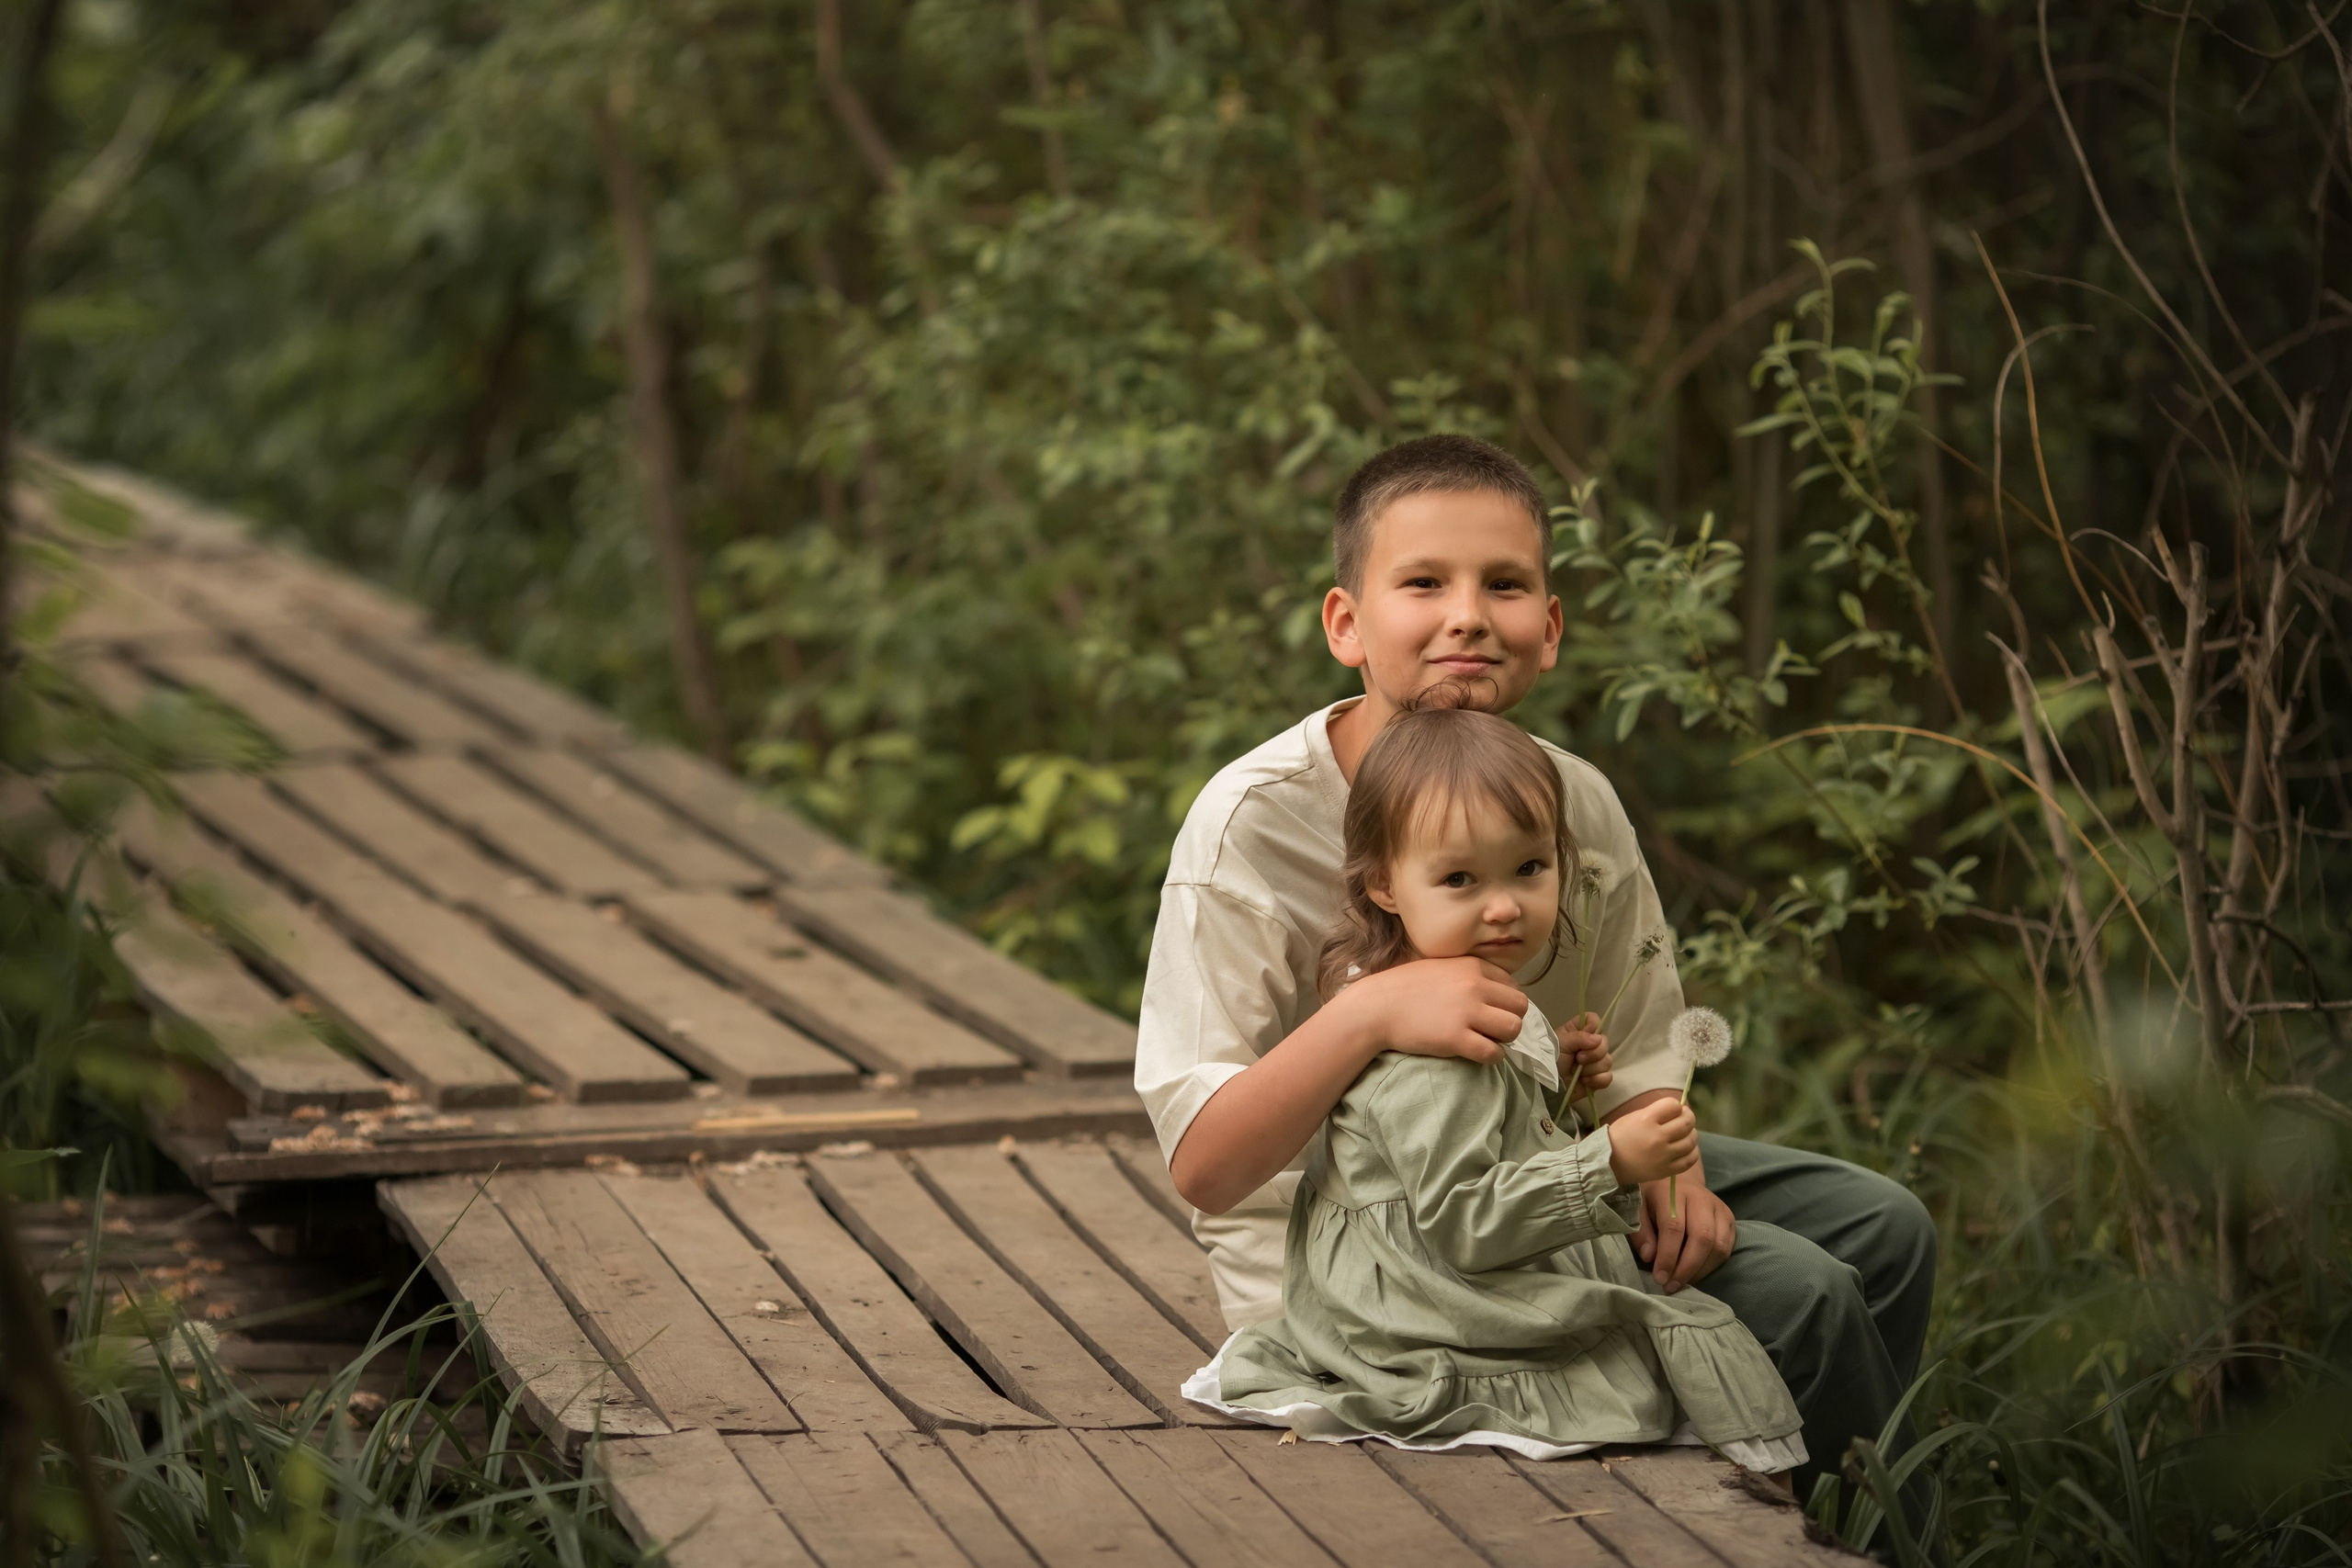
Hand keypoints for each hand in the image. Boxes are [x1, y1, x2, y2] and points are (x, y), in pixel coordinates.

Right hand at [1348, 956, 1525, 1065]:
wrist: (1375, 1007)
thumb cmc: (1403, 988)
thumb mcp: (1441, 968)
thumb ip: (1468, 975)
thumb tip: (1493, 993)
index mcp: (1472, 966)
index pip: (1513, 986)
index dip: (1505, 1003)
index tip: (1491, 1012)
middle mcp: (1474, 985)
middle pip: (1520, 1007)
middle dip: (1509, 1020)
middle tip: (1491, 1029)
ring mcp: (1466, 1012)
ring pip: (1513, 1028)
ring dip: (1504, 1039)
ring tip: (1486, 1040)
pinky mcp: (1456, 1038)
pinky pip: (1494, 1053)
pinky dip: (1492, 1057)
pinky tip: (1478, 1054)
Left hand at [1556, 1011, 1613, 1092]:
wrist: (1545, 1085)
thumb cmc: (1549, 1060)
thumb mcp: (1561, 1044)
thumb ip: (1579, 1038)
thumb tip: (1598, 1039)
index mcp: (1578, 1031)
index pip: (1595, 1020)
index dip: (1594, 1026)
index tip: (1587, 1035)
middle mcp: (1588, 1045)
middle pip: (1605, 1042)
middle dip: (1593, 1053)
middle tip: (1578, 1058)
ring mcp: (1594, 1062)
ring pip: (1607, 1060)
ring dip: (1591, 1068)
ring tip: (1578, 1072)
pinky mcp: (1597, 1079)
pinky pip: (1608, 1077)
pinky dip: (1597, 1080)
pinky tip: (1584, 1081)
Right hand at [1606, 1097, 1696, 1185]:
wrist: (1610, 1163)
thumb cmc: (1621, 1136)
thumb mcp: (1634, 1117)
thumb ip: (1656, 1112)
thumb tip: (1679, 1110)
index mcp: (1646, 1120)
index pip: (1673, 1106)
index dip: (1675, 1105)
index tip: (1672, 1109)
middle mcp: (1657, 1137)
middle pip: (1686, 1122)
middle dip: (1688, 1117)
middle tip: (1684, 1118)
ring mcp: (1664, 1155)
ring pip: (1691, 1141)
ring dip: (1692, 1134)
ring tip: (1685, 1134)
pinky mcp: (1667, 1170)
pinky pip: (1690, 1159)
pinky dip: (1692, 1151)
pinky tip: (1686, 1148)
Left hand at [1634, 1167, 1735, 1292]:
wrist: (1680, 1180)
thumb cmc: (1654, 1197)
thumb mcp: (1637, 1208)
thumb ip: (1641, 1231)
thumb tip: (1650, 1257)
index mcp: (1673, 1191)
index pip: (1674, 1227)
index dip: (1667, 1256)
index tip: (1659, 1278)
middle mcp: (1701, 1198)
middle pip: (1703, 1238)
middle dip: (1687, 1268)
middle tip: (1671, 1286)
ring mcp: (1719, 1208)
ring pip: (1718, 1246)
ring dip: (1699, 1271)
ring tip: (1680, 1283)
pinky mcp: (1730, 1219)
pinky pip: (1726, 1249)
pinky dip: (1711, 1266)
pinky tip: (1694, 1273)